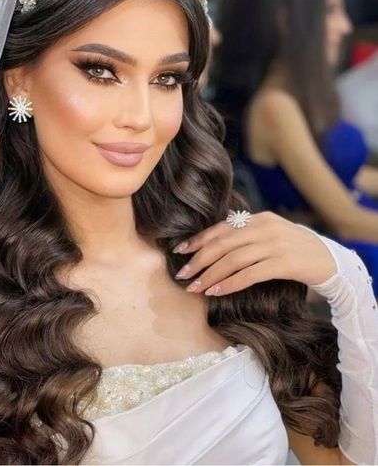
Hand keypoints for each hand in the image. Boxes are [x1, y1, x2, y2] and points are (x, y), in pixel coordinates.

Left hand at [172, 212, 336, 296]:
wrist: (332, 262)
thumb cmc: (294, 250)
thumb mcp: (270, 235)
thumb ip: (246, 235)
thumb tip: (212, 244)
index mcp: (258, 218)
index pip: (221, 228)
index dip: (198, 240)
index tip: (180, 251)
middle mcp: (265, 228)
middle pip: (222, 244)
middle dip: (199, 260)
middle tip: (183, 275)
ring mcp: (275, 245)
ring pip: (233, 260)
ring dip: (210, 274)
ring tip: (196, 287)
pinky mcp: (284, 264)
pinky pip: (250, 274)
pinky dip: (229, 283)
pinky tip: (216, 292)